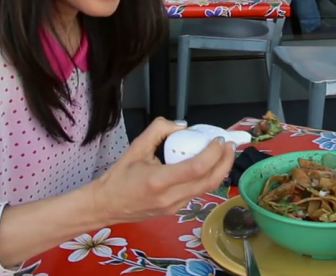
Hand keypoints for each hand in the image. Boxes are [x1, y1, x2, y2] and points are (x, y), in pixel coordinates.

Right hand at [90, 118, 235, 224]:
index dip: (213, 153)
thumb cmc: (119, 176)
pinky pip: (197, 192)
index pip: (196, 168)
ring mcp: (175, 207)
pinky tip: (207, 165)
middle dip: (225, 161)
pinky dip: (207, 177)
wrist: (106, 205)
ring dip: (219, 170)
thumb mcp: (136, 147)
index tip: (218, 139)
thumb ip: (158, 130)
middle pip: (209, 181)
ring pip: (206, 189)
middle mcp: (170, 197)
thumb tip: (181, 126)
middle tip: (230, 145)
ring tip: (223, 153)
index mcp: (159, 181)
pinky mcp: (176, 211)